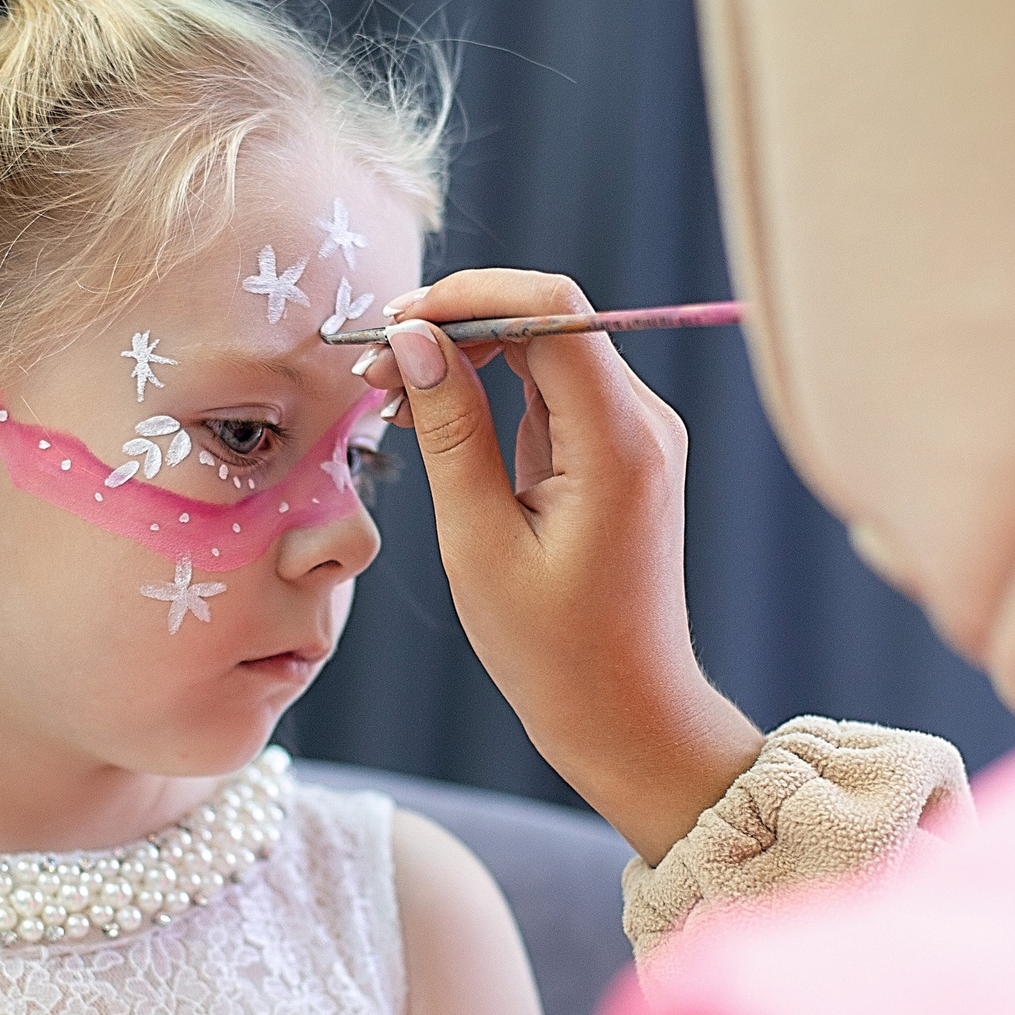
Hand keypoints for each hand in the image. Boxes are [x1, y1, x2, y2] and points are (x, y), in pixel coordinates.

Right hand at [365, 271, 762, 863]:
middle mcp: (642, 423)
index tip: (391, 326)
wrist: (627, 715)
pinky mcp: (619, 454)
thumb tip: (413, 340)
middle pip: (547, 320)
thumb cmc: (553, 651)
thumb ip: (451, 430)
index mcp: (618, 442)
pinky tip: (436, 422)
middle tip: (372, 369)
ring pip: (545, 351)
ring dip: (467, 359)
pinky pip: (553, 393)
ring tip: (392, 401)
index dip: (466, 298)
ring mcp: (637, 436)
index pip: (550, 310)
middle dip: (455, 327)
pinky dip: (492, 393)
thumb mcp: (480, 543)